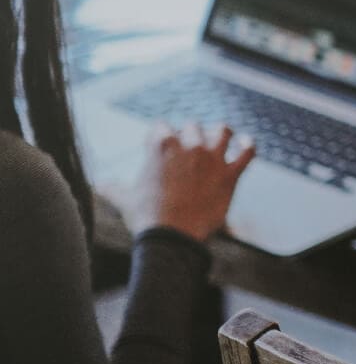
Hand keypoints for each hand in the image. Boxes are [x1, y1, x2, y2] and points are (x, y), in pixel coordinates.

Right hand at [122, 124, 255, 242]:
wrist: (171, 237)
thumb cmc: (145, 217)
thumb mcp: (123, 198)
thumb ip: (111, 187)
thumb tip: (98, 184)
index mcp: (160, 145)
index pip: (161, 126)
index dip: (160, 134)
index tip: (159, 145)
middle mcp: (189, 146)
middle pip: (192, 126)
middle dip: (189, 134)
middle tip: (188, 148)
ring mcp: (212, 159)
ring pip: (222, 131)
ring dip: (220, 133)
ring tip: (220, 138)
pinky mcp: (230, 175)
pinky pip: (247, 152)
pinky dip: (249, 145)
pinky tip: (246, 144)